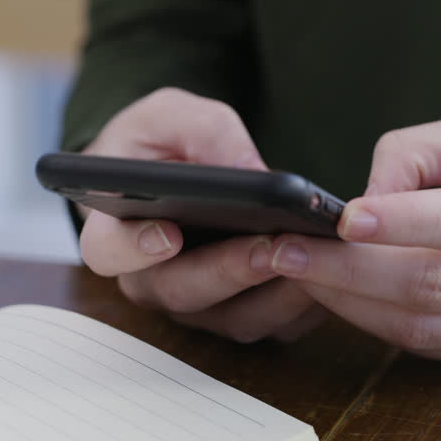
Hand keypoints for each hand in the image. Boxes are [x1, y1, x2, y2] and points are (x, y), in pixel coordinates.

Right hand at [78, 88, 325, 342]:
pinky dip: (304, 304)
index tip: (167, 235)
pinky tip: (334, 271)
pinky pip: (274, 325)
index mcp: (115, 230)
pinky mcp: (242, 314)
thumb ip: (200, 131)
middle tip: (269, 245)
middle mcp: (151, 279)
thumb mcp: (171, 115)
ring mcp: (197, 304)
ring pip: (232, 318)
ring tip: (312, 257)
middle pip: (181, 292)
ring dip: (274, 294)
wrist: (181, 168)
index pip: (107, 252)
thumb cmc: (163, 144)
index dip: (133, 250)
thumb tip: (250, 171)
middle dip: (229, 271)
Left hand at [266, 112, 440, 368]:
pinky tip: (336, 290)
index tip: (342, 216)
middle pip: (426, 284)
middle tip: (283, 247)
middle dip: (344, 269)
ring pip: (414, 325)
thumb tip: (358, 203)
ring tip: (295, 269)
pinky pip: (421, 341)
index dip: (404, 222)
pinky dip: (370, 317)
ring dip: (345, 300)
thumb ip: (419, 153)